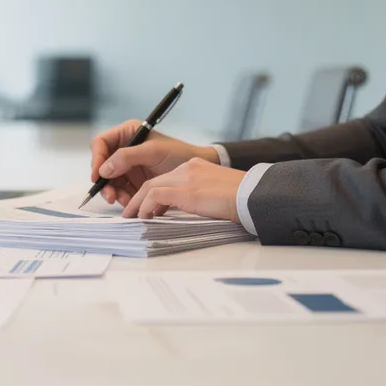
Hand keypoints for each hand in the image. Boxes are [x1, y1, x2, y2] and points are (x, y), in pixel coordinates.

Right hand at [89, 120, 219, 206]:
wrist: (197, 172)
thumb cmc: (178, 154)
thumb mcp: (153, 152)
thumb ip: (127, 157)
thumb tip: (103, 169)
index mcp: (127, 133)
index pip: (101, 143)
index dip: (96, 158)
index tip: (98, 175)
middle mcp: (124, 149)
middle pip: (102, 164)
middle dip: (104, 181)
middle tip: (110, 195)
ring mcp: (128, 166)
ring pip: (109, 180)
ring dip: (113, 192)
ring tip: (123, 201)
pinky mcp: (133, 181)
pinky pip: (120, 190)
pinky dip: (122, 197)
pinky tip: (129, 202)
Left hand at [121, 158, 246, 221]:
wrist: (254, 195)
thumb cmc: (241, 198)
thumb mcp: (215, 193)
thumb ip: (197, 196)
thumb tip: (185, 210)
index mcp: (195, 167)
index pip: (165, 178)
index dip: (151, 194)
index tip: (147, 208)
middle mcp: (188, 168)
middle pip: (153, 181)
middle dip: (139, 198)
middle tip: (131, 213)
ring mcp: (186, 178)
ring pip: (150, 187)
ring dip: (138, 204)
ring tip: (132, 218)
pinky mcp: (186, 191)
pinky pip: (156, 196)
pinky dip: (146, 207)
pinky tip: (145, 217)